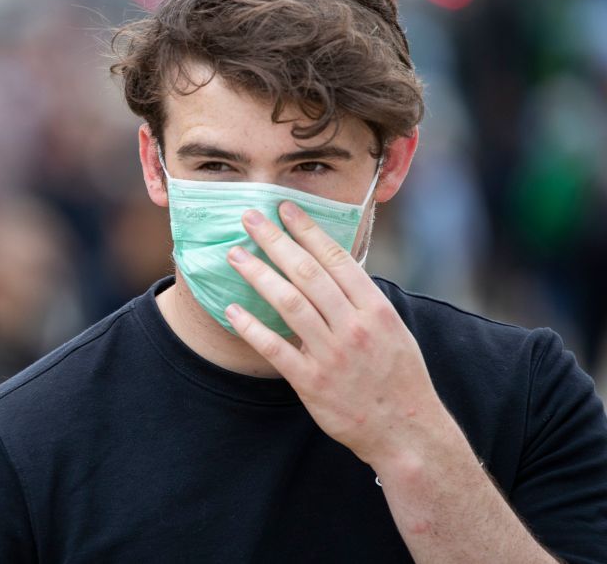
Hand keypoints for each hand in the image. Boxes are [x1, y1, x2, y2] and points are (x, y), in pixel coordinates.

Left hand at [224, 202, 455, 469]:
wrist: (405, 430)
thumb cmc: (398, 375)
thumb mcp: (392, 327)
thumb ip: (361, 298)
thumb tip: (332, 265)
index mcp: (374, 308)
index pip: (335, 258)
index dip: (307, 229)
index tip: (284, 208)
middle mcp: (353, 326)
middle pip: (307, 273)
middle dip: (275, 241)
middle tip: (249, 218)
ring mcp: (331, 354)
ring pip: (289, 303)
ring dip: (258, 275)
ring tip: (234, 255)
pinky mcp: (311, 382)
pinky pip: (275, 349)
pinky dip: (252, 327)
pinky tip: (231, 309)